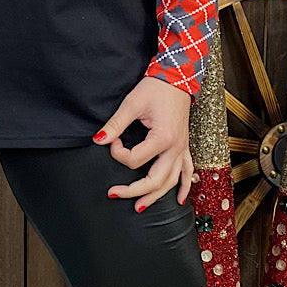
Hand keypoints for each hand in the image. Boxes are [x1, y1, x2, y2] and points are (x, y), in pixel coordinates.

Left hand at [92, 75, 192, 211]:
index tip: (112, 140)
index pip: (136, 159)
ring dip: (157, 196)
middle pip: (155, 180)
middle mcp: (176, 148)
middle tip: (113, 193)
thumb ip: (115, 124)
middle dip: (134, 191)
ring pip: (172, 181)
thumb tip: (99, 140)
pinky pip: (187, 171)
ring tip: (140, 208)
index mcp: (163, 138)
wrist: (177, 78)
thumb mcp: (132, 103)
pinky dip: (184, 186)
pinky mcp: (184, 146)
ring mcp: (182, 148)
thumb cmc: (156, 88)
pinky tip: (179, 199)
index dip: (118, 153)